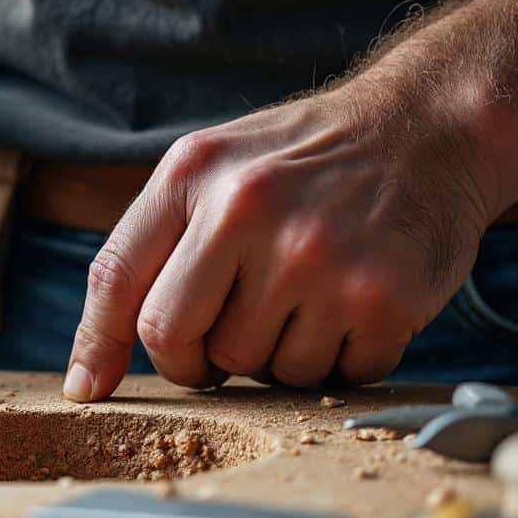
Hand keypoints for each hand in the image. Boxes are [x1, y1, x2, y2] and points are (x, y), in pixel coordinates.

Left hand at [64, 83, 504, 398]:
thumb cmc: (304, 161)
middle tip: (228, 336)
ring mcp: (319, 257)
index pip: (116, 281)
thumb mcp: (213, 168)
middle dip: (194, 360)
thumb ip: (148, 250)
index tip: (88, 391)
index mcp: (194, 174)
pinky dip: (338, 361)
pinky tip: (352, 306)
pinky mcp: (383, 299)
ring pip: (256, 370)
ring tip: (306, 296)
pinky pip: (331, 378)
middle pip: (176, 341)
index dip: (97, 347)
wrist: (430, 126)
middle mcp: (249, 210)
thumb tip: (87, 375)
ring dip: (275, 356)